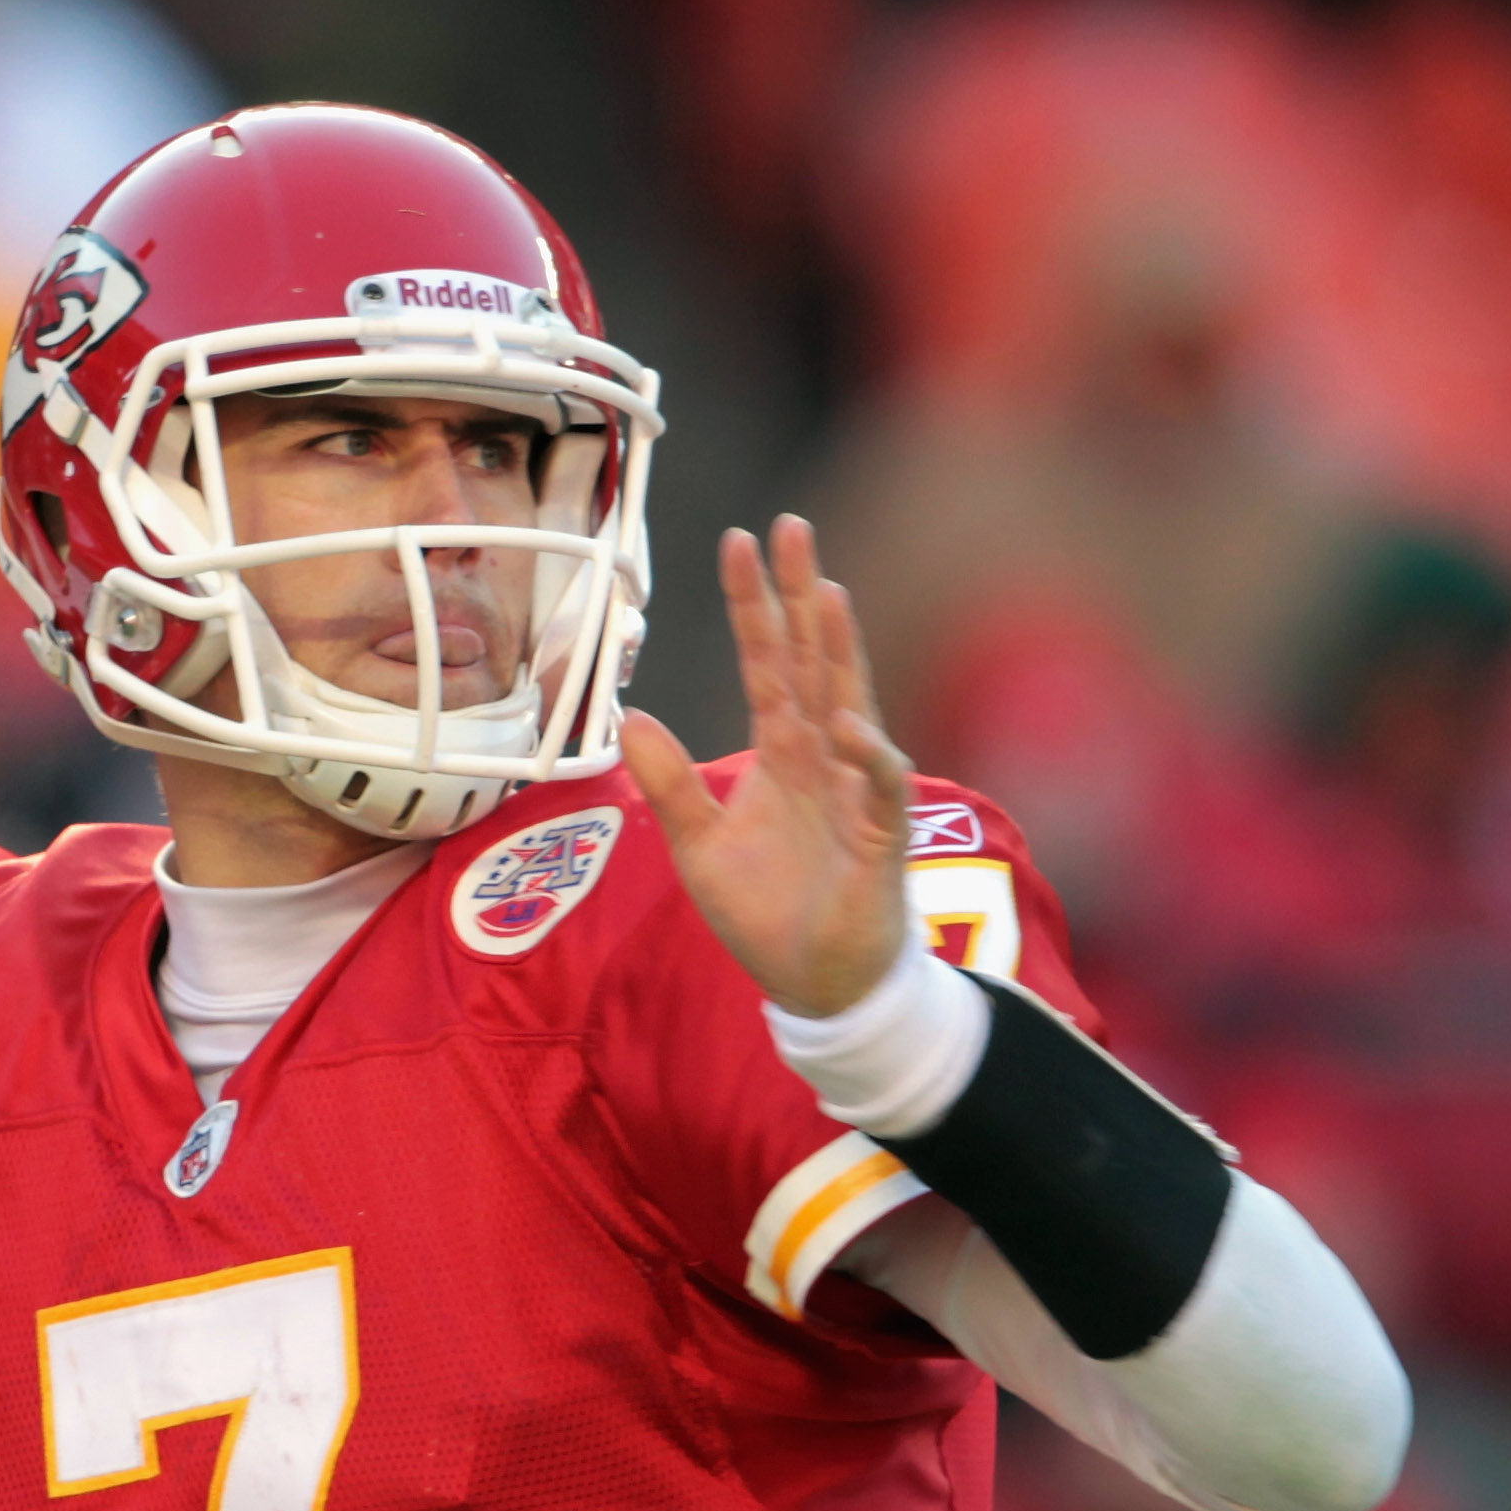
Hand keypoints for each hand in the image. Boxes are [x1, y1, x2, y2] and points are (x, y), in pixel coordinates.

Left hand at [620, 514, 909, 1017]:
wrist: (816, 983)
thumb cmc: (768, 911)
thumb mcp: (697, 846)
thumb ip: (670, 784)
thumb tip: (631, 717)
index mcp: (783, 751)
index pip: (768, 662)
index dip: (754, 605)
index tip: (739, 542)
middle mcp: (824, 756)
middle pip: (814, 659)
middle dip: (802, 595)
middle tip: (792, 527)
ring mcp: (856, 791)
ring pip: (852, 704)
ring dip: (841, 651)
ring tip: (826, 593)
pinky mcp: (879, 838)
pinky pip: (878, 789)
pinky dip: (869, 758)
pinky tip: (850, 728)